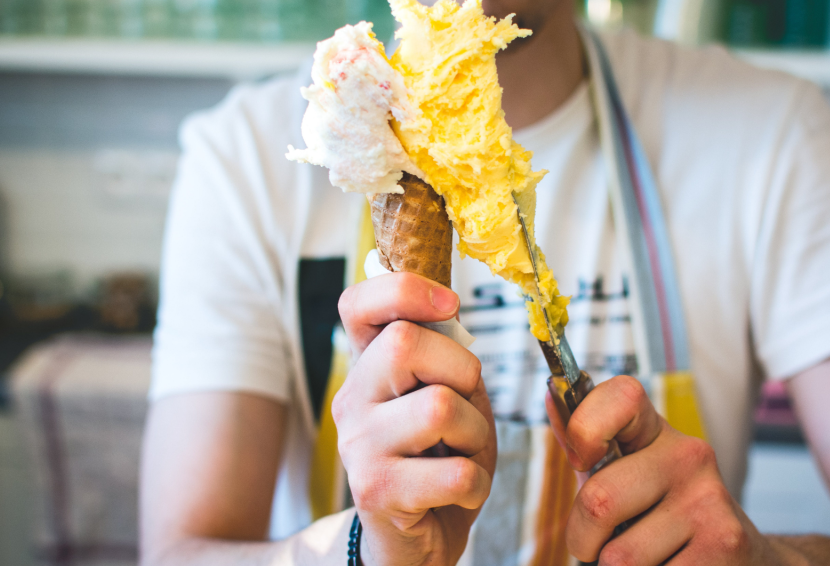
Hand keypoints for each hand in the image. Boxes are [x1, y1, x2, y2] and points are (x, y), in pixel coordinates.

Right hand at [333, 272, 496, 565]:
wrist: (415, 540)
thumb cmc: (439, 461)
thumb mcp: (450, 398)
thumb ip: (446, 359)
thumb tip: (448, 316)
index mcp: (368, 367)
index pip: (357, 304)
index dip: (404, 289)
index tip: (449, 305)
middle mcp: (352, 399)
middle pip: (406, 344)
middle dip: (463, 370)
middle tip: (467, 404)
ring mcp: (358, 445)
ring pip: (439, 407)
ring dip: (477, 434)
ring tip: (464, 453)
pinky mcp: (375, 490)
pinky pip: (454, 471)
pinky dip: (476, 482)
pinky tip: (460, 489)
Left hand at [546, 376, 783, 564]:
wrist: (739, 555)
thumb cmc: (661, 513)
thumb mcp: (627, 474)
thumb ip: (588, 448)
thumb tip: (552, 398)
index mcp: (655, 432)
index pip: (620, 397)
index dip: (584, 427)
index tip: (580, 461)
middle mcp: (688, 455)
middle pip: (598, 500)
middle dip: (582, 538)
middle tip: (594, 545)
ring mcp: (709, 499)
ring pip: (620, 556)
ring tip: (642, 557)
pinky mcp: (725, 543)